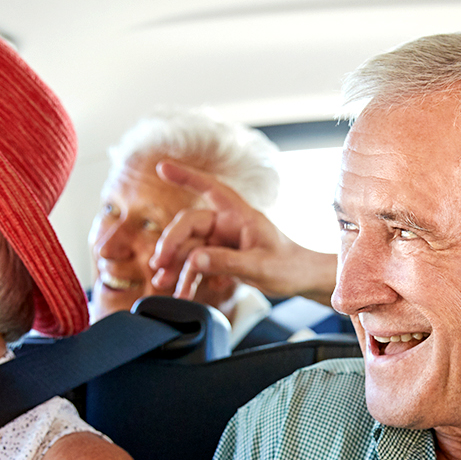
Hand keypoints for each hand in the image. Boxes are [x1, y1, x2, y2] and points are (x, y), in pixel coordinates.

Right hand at [149, 160, 337, 304]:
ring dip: (175, 266)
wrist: (302, 280)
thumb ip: (226, 262)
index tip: (162, 167)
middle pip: (188, 226)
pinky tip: (182, 292)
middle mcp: (227, 224)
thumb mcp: (260, 266)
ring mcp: (222, 241)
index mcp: (239, 215)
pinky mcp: (221, 258)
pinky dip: (188, 278)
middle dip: (170, 245)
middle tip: (158, 265)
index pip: (209, 188)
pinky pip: (198, 265)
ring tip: (163, 283)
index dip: (186, 176)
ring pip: (189, 249)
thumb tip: (194, 259)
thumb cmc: (289, 266)